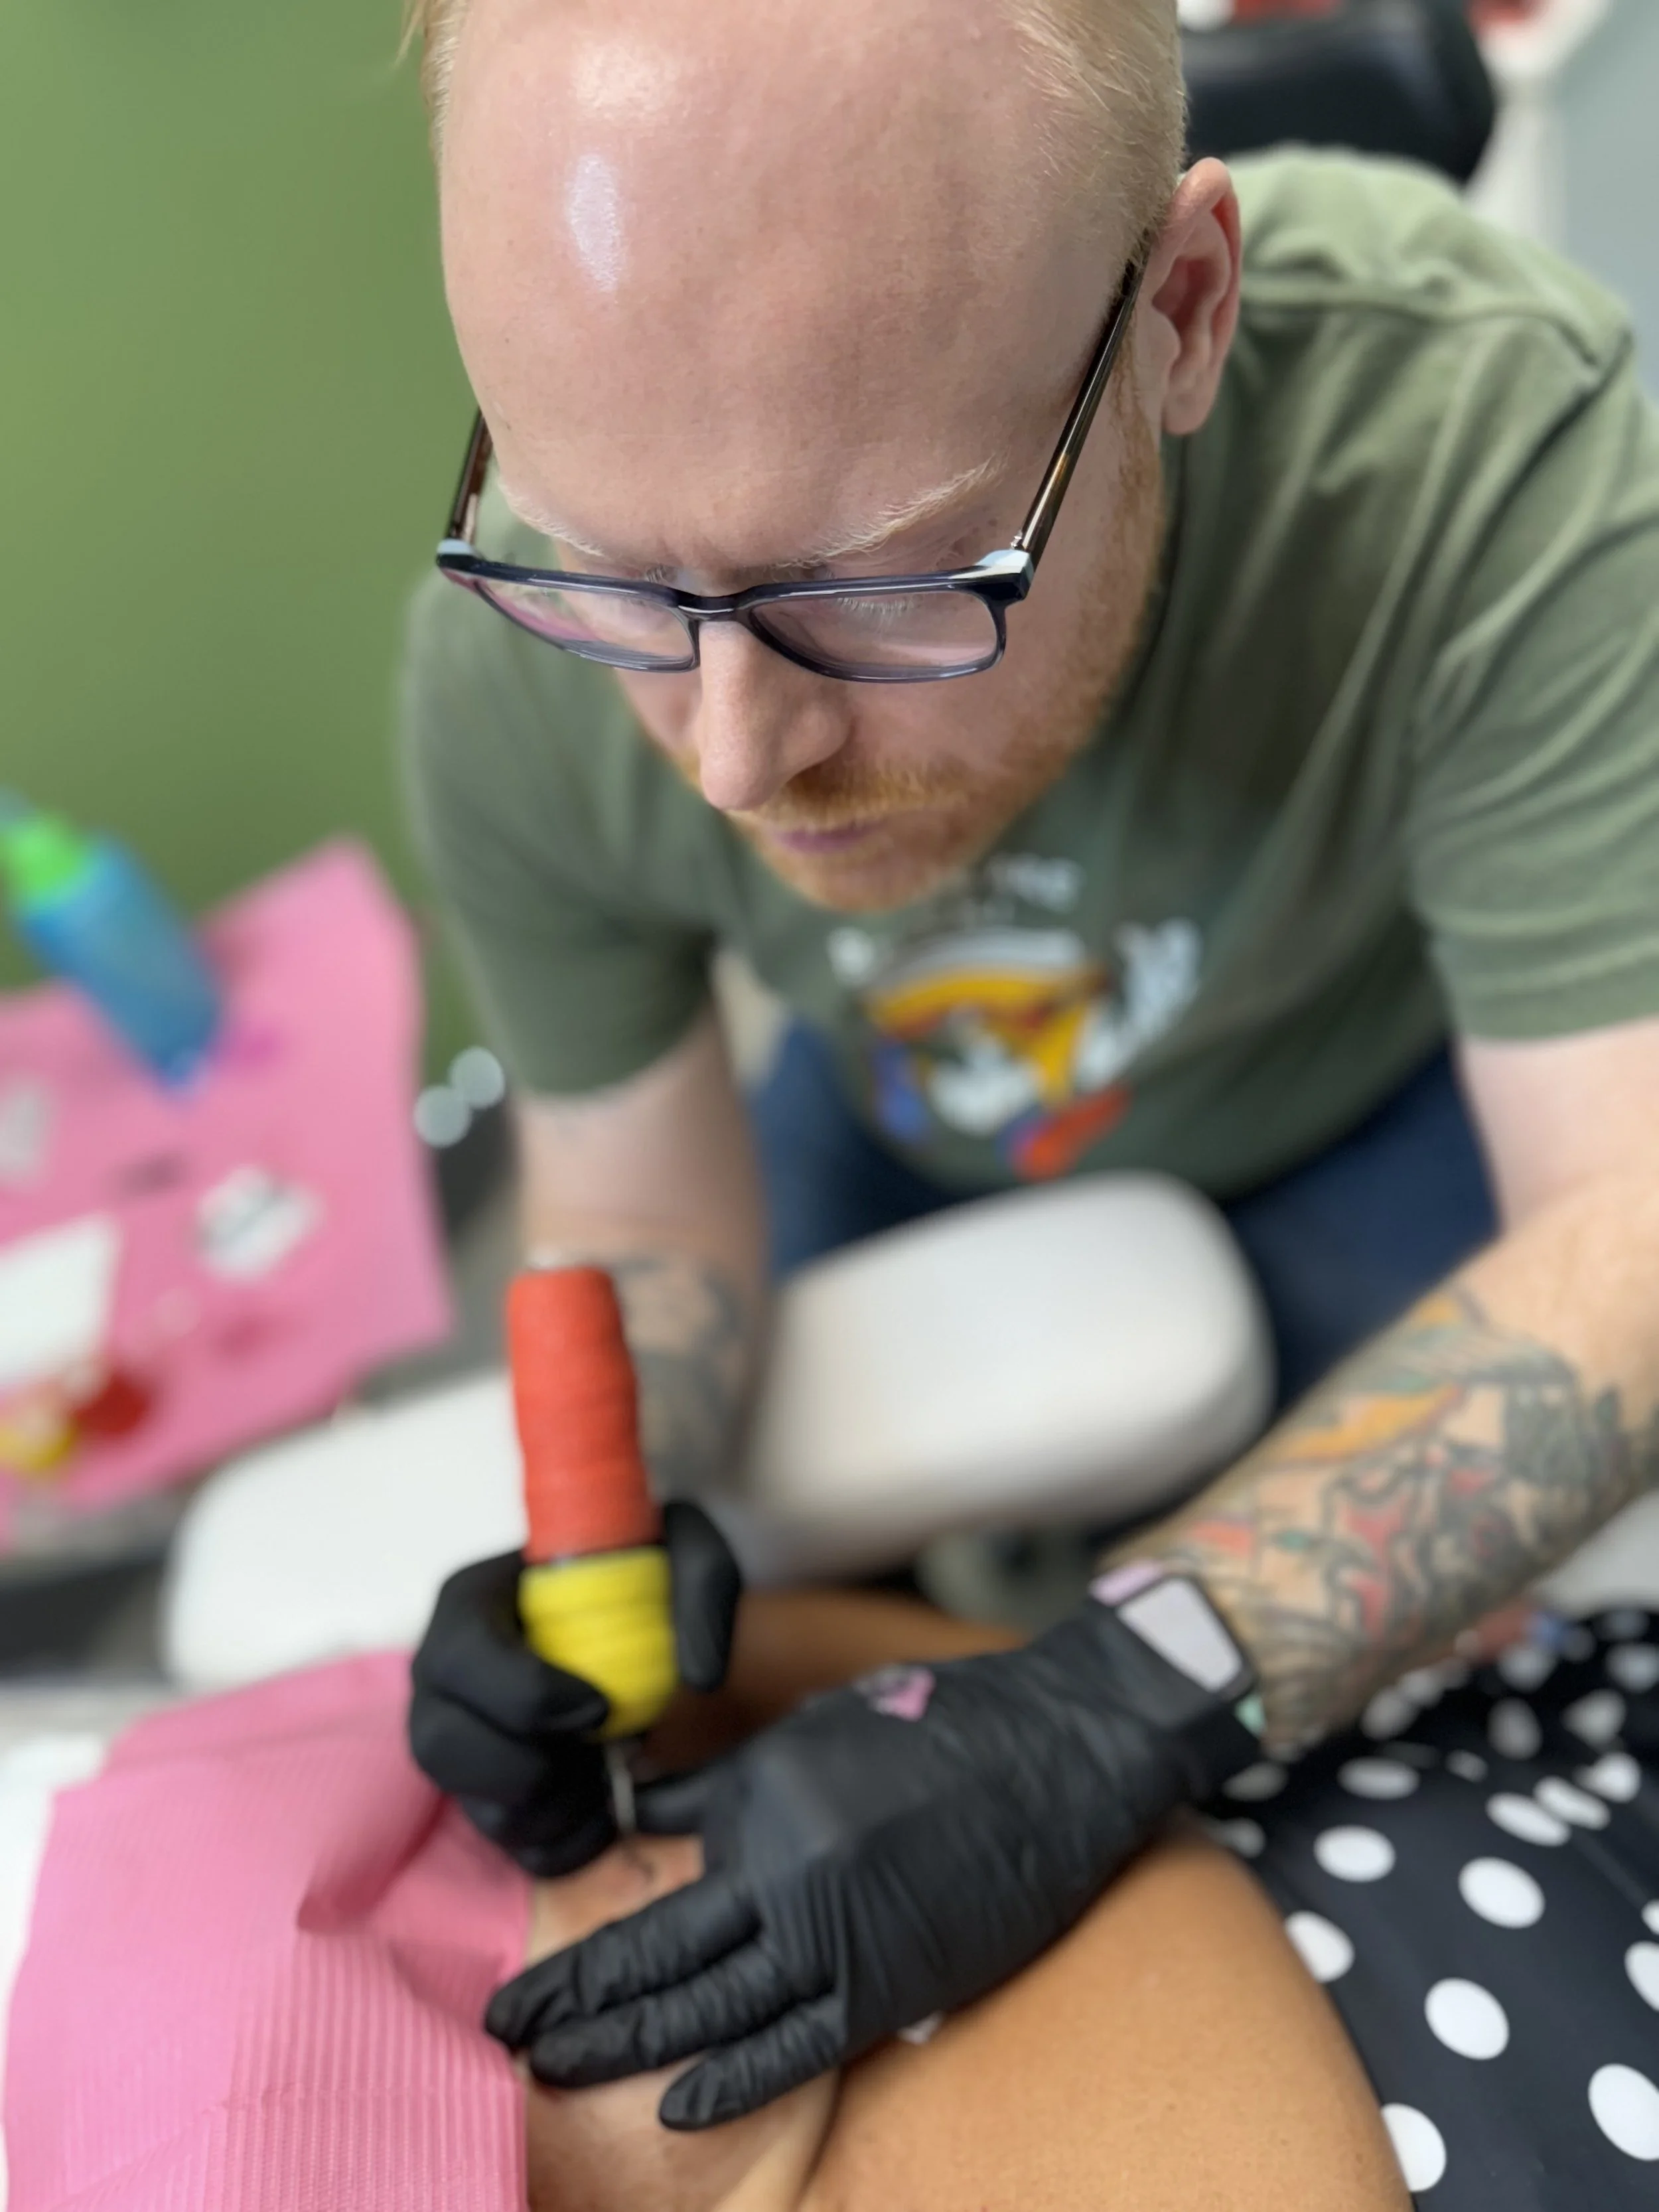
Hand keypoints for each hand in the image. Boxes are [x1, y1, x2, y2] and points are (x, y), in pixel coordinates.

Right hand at [408, 1500, 740, 1875]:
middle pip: (443, 1746)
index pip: (463, 1660)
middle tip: (597, 1749)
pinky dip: (565, 1842)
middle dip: (532, 1768)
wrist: (627, 1612)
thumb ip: (701, 1581)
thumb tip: (701, 1673)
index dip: (527, 1696)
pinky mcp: (483, 1791)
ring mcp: (454, 1739)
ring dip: (553, 1809)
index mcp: (469, 1603)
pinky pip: (510, 1844)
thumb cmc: (634, 1571)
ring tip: (601, 1773)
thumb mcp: (676, 1545)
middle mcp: (441, 1675)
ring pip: (474, 1806)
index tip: (600, 1706)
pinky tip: (600, 1806)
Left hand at [485, 1586, 1258, 2125]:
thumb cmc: (937, 1725)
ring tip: (556, 2073)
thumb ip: (728, 1784)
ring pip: (714, 2009)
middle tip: (508, 2039)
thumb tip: (652, 1816)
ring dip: (629, 2047)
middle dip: (576, 2008)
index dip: (580, 1957)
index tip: (521, 1990)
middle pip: (661, 1961)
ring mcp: (840, 1931)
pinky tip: (680, 2106)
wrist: (1057, 1746)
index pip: (649, 1899)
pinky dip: (736, 2079)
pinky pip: (800, 2044)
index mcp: (763, 1803)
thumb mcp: (813, 1732)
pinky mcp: (896, 1978)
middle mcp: (787, 1870)